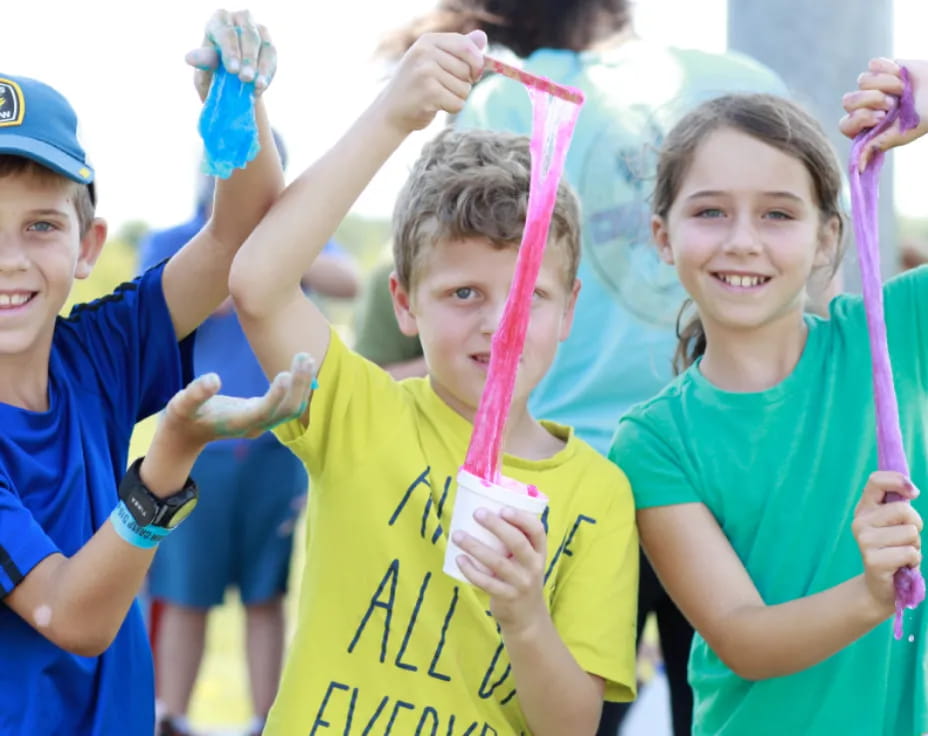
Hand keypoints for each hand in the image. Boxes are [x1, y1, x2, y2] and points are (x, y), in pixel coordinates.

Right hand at [157, 352, 315, 451]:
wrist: (187, 435)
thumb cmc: (183, 417)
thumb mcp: (180, 405)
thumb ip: (195, 393)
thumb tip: (213, 378)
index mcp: (237, 423)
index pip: (263, 412)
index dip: (276, 395)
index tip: (285, 374)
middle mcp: (255, 426)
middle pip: (287, 411)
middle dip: (299, 385)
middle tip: (305, 357)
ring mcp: (262, 422)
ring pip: (292, 409)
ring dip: (303, 385)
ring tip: (307, 358)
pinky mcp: (264, 415)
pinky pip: (289, 405)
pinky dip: (298, 387)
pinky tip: (301, 367)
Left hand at [186, 8, 276, 99]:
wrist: (231, 88)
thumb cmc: (213, 76)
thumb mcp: (204, 72)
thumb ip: (203, 63)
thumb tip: (189, 58)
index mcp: (218, 21)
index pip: (227, 31)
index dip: (231, 50)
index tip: (232, 71)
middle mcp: (239, 20)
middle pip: (249, 34)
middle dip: (249, 59)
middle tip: (245, 79)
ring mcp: (257, 30)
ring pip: (265, 44)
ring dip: (262, 67)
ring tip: (257, 86)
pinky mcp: (269, 45)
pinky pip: (272, 57)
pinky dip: (268, 73)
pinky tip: (261, 87)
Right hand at [379, 30, 486, 133]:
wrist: (390, 112)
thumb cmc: (416, 86)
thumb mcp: (434, 62)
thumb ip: (458, 49)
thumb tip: (483, 37)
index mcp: (428, 41)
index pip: (466, 46)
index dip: (476, 63)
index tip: (474, 75)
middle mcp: (425, 52)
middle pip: (468, 69)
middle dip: (464, 84)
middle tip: (445, 89)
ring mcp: (426, 72)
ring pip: (465, 88)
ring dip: (457, 98)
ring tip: (437, 98)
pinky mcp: (429, 92)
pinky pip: (458, 103)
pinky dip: (451, 109)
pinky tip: (435, 107)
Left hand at [453, 506, 548, 635]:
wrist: (527, 618)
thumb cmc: (521, 578)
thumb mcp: (527, 560)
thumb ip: (515, 541)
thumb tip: (485, 510)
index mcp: (539, 552)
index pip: (537, 530)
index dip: (521, 518)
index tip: (503, 508)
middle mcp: (533, 566)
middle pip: (517, 543)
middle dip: (496, 526)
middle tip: (477, 513)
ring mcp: (521, 583)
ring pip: (497, 562)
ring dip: (475, 546)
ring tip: (457, 535)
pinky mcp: (507, 597)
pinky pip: (486, 582)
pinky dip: (470, 570)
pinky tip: (459, 559)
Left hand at [840, 57, 927, 168]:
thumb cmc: (924, 117)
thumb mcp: (901, 135)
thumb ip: (876, 146)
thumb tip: (856, 169)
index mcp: (866, 127)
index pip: (845, 124)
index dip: (861, 118)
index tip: (881, 118)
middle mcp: (865, 107)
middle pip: (848, 100)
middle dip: (873, 100)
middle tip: (893, 103)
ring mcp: (872, 87)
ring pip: (862, 80)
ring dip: (887, 84)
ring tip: (903, 90)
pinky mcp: (881, 68)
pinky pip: (873, 64)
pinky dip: (890, 69)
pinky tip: (903, 75)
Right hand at [851, 470, 922, 612]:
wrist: (882, 587)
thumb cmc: (894, 551)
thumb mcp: (895, 524)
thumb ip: (898, 506)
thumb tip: (910, 491)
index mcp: (864, 509)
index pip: (876, 481)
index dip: (898, 481)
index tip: (913, 493)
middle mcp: (859, 522)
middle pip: (903, 510)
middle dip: (916, 525)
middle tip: (907, 539)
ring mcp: (864, 541)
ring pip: (910, 532)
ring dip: (915, 545)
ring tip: (902, 554)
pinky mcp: (873, 560)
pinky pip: (910, 553)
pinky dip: (913, 561)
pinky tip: (902, 566)